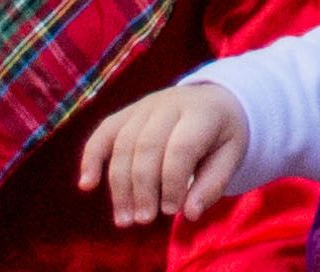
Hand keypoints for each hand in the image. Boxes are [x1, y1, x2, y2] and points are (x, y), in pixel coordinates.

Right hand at [76, 82, 246, 223]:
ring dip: (119, 186)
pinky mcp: (126, 113)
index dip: (173, 183)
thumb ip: (213, 184)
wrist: (213, 98)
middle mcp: (170, 103)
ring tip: (125, 220)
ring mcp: (145, 105)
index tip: (173, 211)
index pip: (181, 148)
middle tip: (144, 220)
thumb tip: (189, 214)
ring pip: (123, 144)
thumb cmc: (222, 134)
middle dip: (143, 189)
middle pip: (147, 146)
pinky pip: (103, 132)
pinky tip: (87, 185)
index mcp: (202, 112)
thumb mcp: (232, 155)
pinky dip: (91, 158)